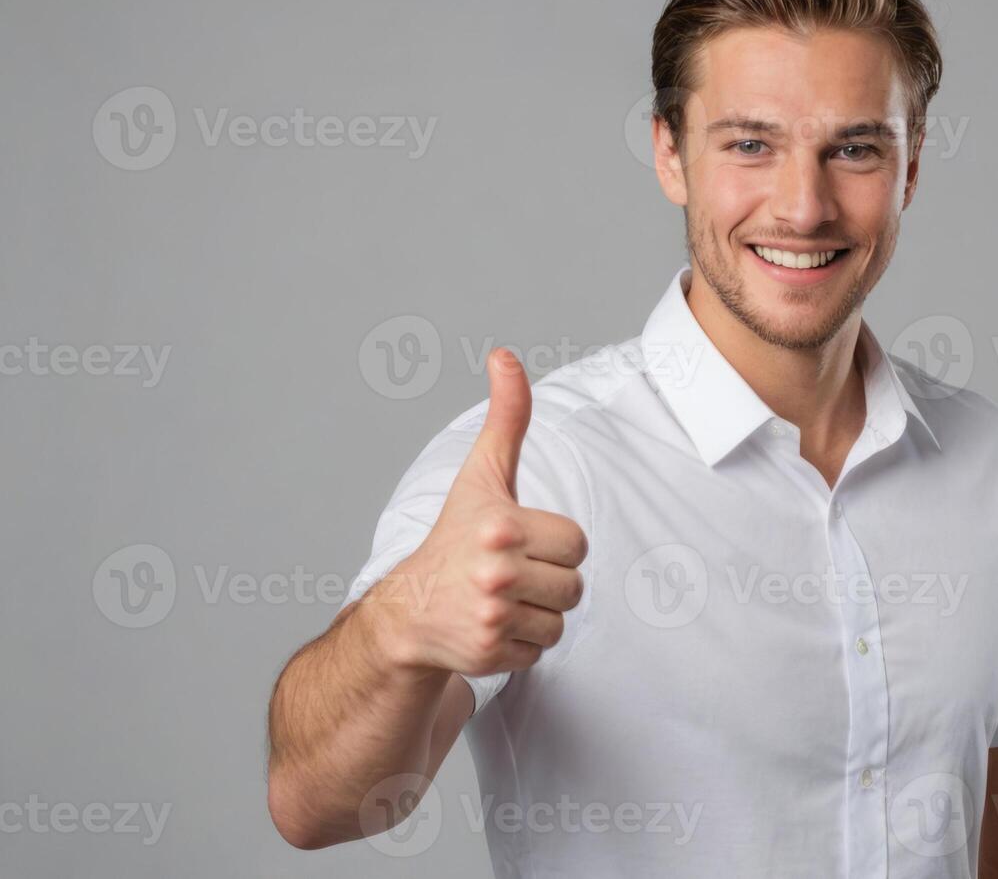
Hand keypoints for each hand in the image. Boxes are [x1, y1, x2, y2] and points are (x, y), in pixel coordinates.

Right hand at [374, 347, 588, 677]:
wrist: (407, 610)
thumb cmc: (454, 537)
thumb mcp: (482, 476)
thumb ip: (506, 418)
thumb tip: (505, 356)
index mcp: (501, 526)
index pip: (577, 543)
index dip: (553, 544)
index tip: (516, 542)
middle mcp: (496, 573)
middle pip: (575, 585)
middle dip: (548, 581)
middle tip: (508, 575)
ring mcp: (491, 617)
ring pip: (561, 621)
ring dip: (538, 614)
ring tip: (500, 600)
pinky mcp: (489, 654)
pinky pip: (541, 651)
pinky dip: (522, 644)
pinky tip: (491, 627)